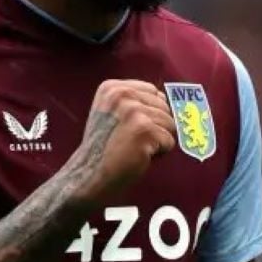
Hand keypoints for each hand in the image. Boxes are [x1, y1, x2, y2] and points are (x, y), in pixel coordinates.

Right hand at [64, 79, 175, 203]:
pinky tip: (139, 155)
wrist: (91, 174)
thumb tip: (164, 98)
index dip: (149, 112)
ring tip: (135, 147)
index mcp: (112, 88)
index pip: (153, 91)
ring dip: (158, 140)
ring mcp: (133, 110)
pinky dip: (160, 153)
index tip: (129, 127)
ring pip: (169, 123)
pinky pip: (169, 140)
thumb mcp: (110, 112)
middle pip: (163, 106)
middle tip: (131, 140)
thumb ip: (133, 100)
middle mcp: (122, 94)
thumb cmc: (104, 147)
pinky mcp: (144, 129)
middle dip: (155, 126)